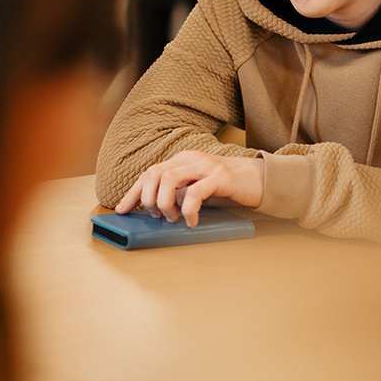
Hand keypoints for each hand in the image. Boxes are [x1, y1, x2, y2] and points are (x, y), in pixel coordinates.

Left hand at [116, 151, 263, 227]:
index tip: (121, 210)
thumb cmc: (226, 187)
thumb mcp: (197, 187)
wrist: (259, 179)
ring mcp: (205, 166)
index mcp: (181, 160)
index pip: (149, 173)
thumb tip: (156, 212)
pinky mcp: (220, 176)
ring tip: (174, 218)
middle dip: (148, 199)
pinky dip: (188, 210)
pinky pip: (195, 193)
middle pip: (154, 173)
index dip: (133, 192)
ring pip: (169, 180)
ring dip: (165, 204)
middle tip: (158, 216)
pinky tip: (192, 221)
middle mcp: (190, 159)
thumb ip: (179, 193)